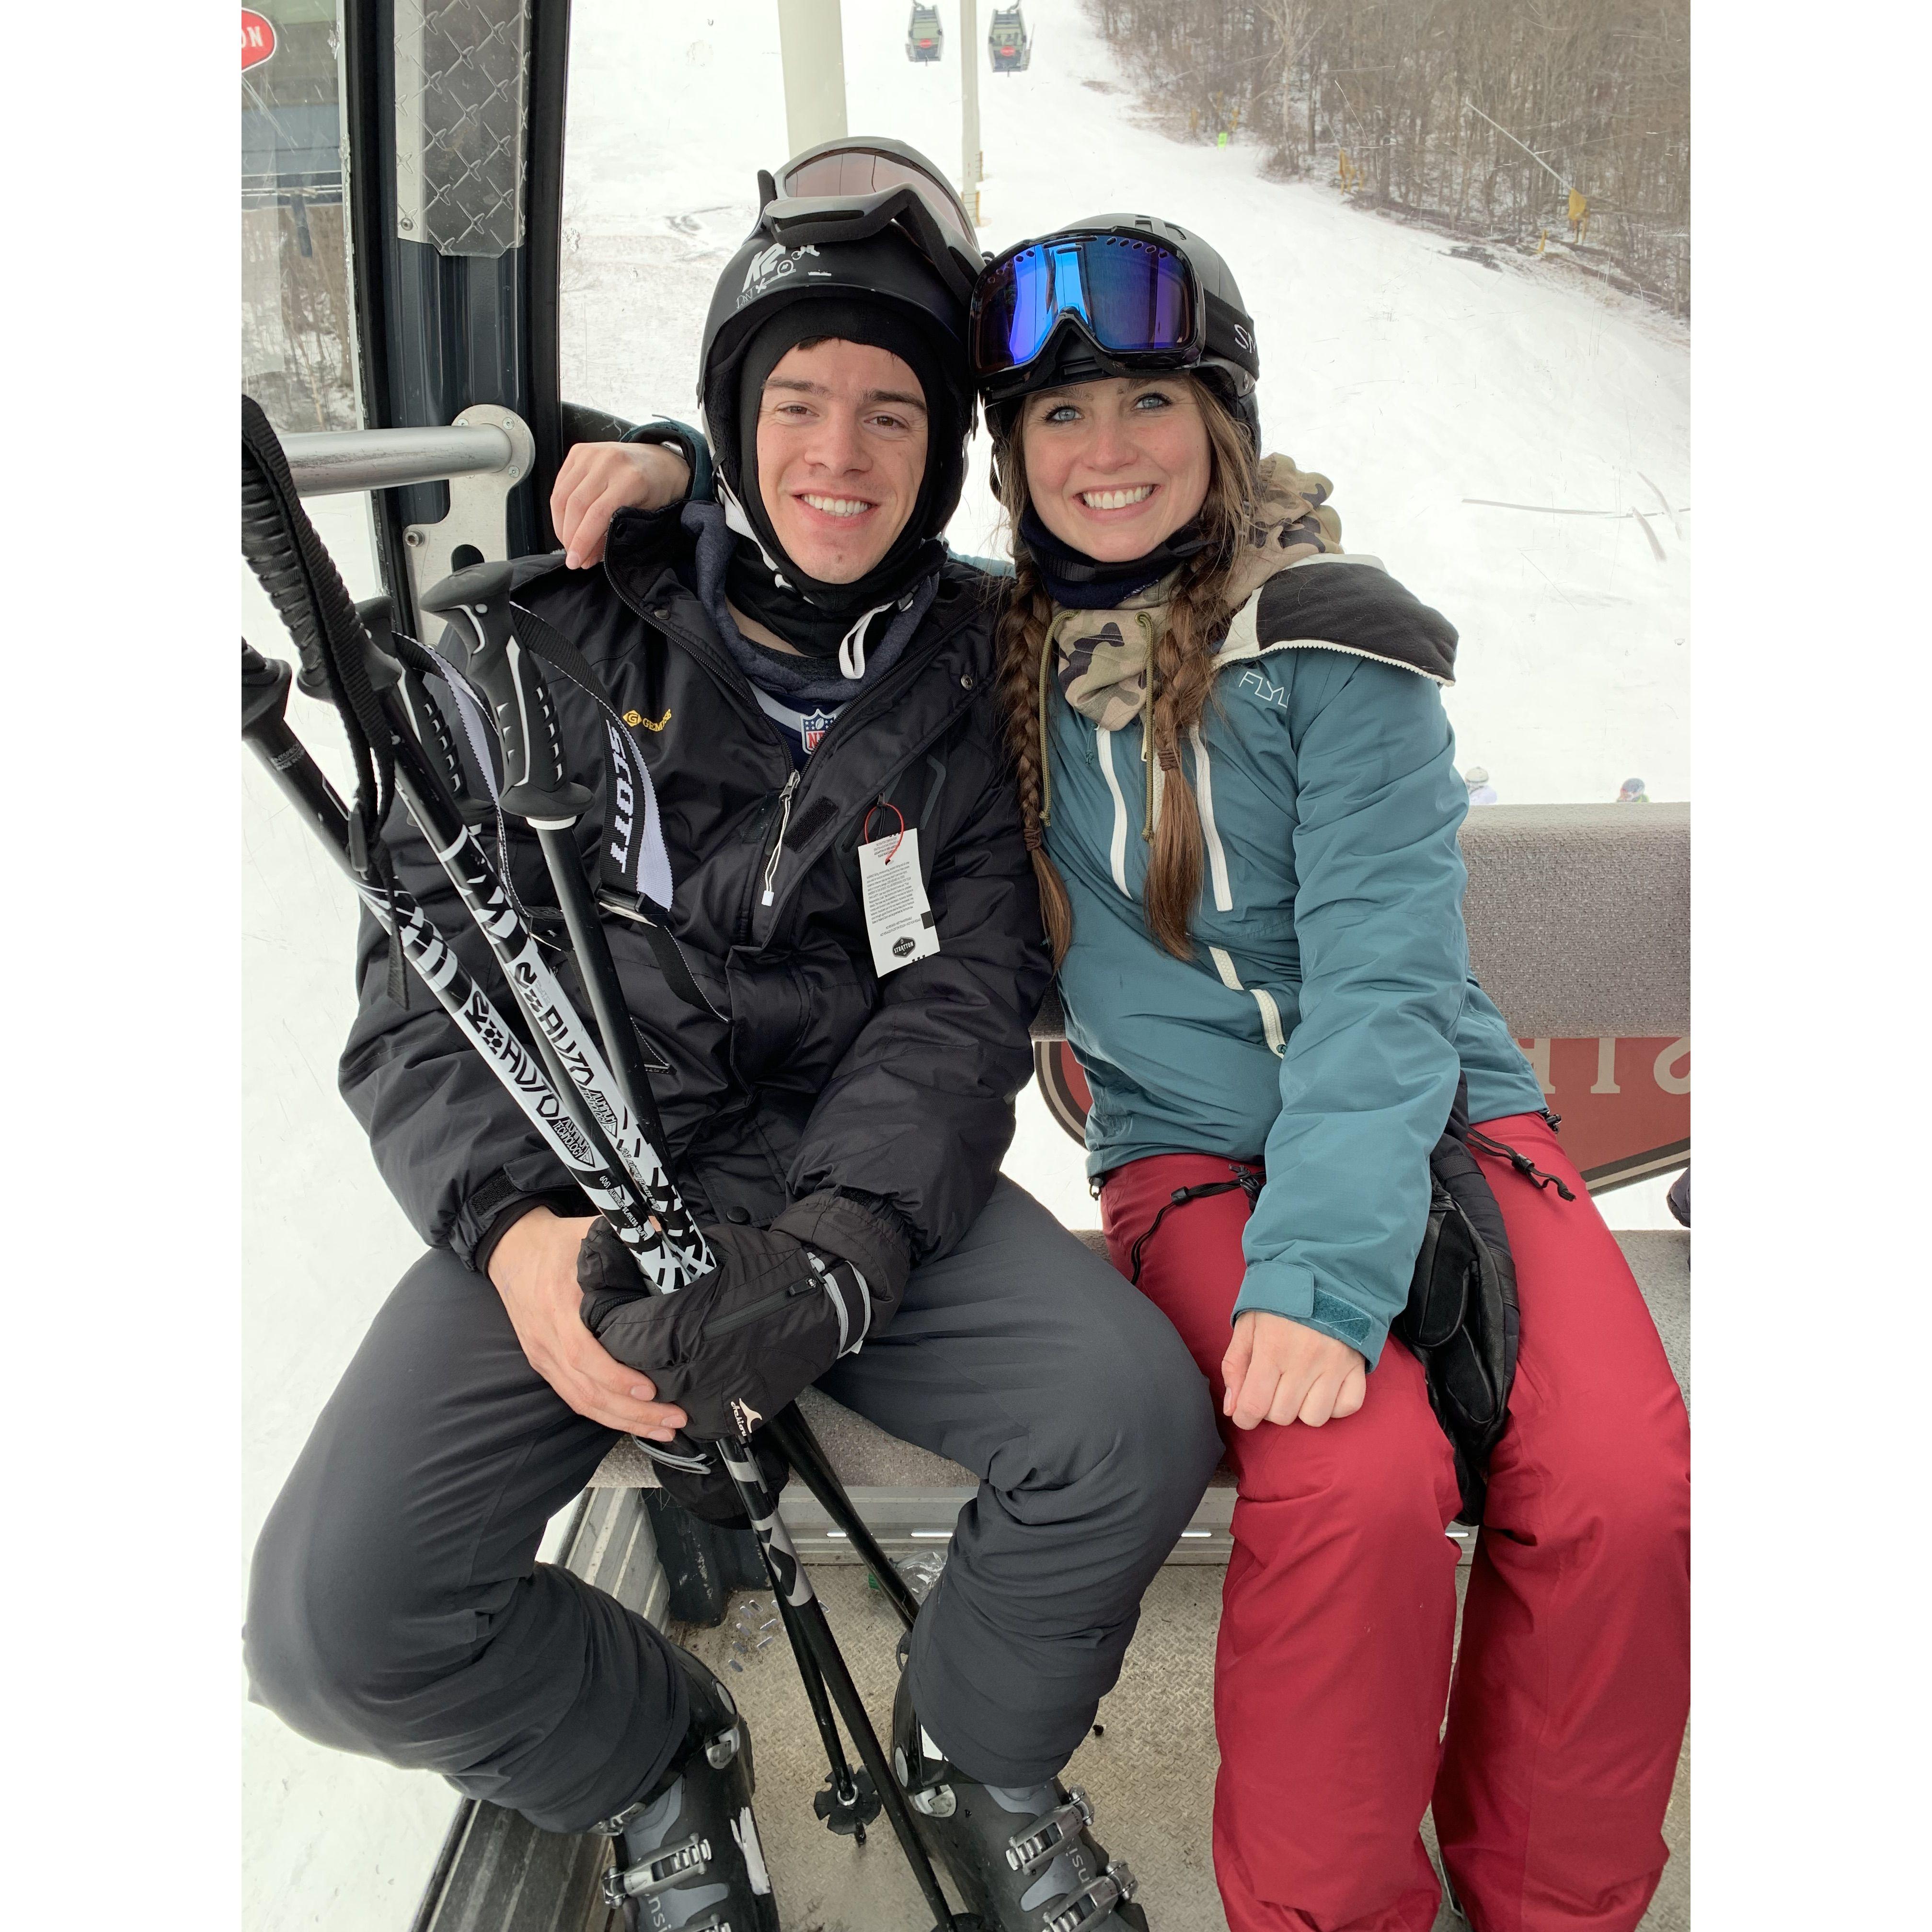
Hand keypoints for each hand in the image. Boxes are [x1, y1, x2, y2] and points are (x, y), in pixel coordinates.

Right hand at [488, 1206, 689, 1438]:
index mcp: (559, 1305)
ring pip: (580, 1401)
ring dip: (623, 1421)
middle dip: (633, 1413)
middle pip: (587, 1390)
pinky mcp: (542, 1362)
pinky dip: (603, 1414)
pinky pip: (572, 1397)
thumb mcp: (590, 1231)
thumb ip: (631, 1237)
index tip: (650, 1388)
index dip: (616, 1377)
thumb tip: (669, 1231)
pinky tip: (631, 1421)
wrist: (510, 1247)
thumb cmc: (556, 1241)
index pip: (582, 1354)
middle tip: (675, 1420)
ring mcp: (542, 1354)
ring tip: (662, 1429)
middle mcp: (547, 1337)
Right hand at [550, 439, 691, 567]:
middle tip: (572, 555)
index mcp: (631, 479)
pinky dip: (559, 508)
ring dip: (561, 524)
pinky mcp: (579, 451)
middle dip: (569, 536)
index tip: (575, 561)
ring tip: (568, 541)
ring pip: (563, 495)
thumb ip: (615, 537)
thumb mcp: (644, 518)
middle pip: (576, 505)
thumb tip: (586, 558)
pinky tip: (566, 522)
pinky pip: (560, 484)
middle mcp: (609, 462)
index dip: (582, 541)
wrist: (658, 462)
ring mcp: (592, 454)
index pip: (597, 515)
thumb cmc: (655, 490)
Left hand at [1221, 1310, 1365, 1430]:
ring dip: (1302, 1409)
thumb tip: (1233, 1409)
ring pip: (1314, 1418)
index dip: (1245, 1418)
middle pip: (1282, 1415)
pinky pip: (1347, 1407)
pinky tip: (1324, 1388)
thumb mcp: (1247, 1325)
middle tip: (1273, 1386)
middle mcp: (1304, 1361)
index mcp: (1272, 1348)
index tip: (1246, 1413)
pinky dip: (1334, 1405)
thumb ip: (1234, 1366)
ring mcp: (1334, 1365)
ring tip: (1298, 1387)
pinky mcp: (1357, 1366)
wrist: (1323, 1274)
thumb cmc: (1279, 1301)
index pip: (1255, 1406)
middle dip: (1271, 1408)